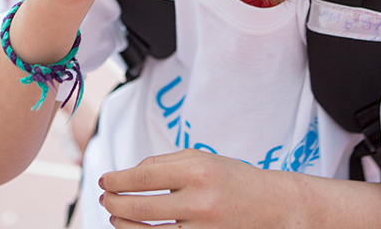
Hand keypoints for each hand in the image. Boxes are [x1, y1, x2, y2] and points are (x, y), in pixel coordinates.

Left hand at [98, 149, 294, 227]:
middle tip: (105, 199)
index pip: (142, 176)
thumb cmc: (233, 178)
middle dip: (114, 204)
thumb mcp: (202, 159)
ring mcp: (203, 228)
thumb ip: (164, 164)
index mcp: (197, 170)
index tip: (105, 180)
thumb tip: (128, 175)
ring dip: (123, 225)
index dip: (117, 180)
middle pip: (140, 207)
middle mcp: (200, 200)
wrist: (274, 206)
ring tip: (114, 217)